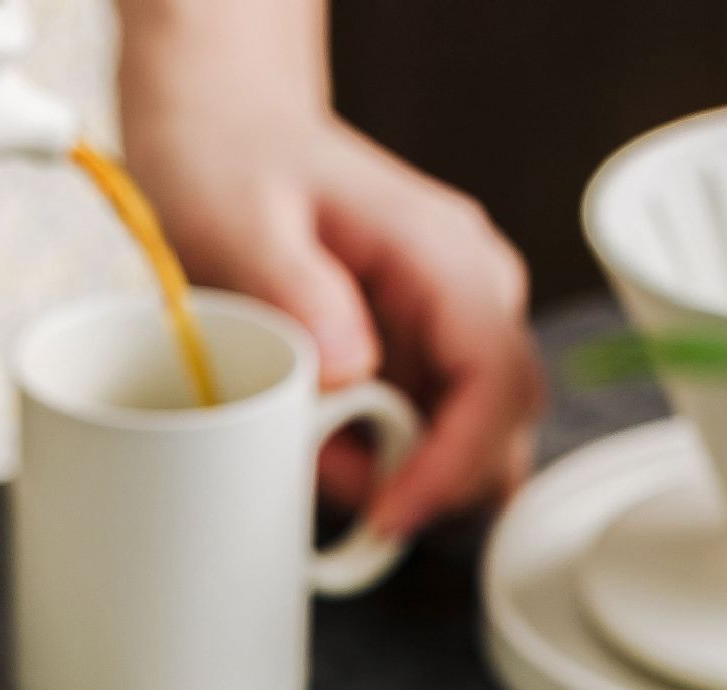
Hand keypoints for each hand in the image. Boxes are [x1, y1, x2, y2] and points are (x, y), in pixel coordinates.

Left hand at [119, 3, 541, 539]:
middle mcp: (469, 296)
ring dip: (397, 479)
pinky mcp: (419, 364)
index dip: (456, 462)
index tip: (391, 513)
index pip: (497, 378)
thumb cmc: (233, 169)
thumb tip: (351, 371)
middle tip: (329, 487)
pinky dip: (376, 466)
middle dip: (427, 484)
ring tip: (308, 453)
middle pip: (502, 427)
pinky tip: (317, 443)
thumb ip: (298, 293)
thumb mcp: (242, 223)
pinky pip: (421, 439)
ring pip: (468, 446)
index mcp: (444, 258)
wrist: (224, 140)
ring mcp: (449, 333)